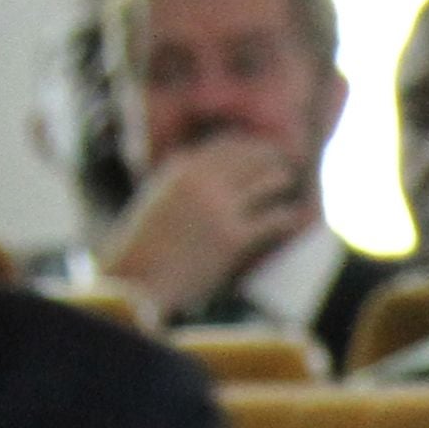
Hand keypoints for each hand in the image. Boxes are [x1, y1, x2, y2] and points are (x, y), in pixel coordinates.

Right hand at [102, 134, 312, 320]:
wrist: (136, 281)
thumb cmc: (142, 247)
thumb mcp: (155, 199)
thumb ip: (178, 179)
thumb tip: (190, 162)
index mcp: (181, 169)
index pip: (226, 145)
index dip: (247, 146)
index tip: (259, 149)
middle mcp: (202, 181)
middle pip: (250, 157)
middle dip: (268, 157)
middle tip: (283, 160)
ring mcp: (220, 208)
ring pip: (267, 181)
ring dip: (280, 179)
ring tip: (285, 182)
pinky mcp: (234, 238)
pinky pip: (274, 219)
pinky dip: (286, 216)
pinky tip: (292, 218)